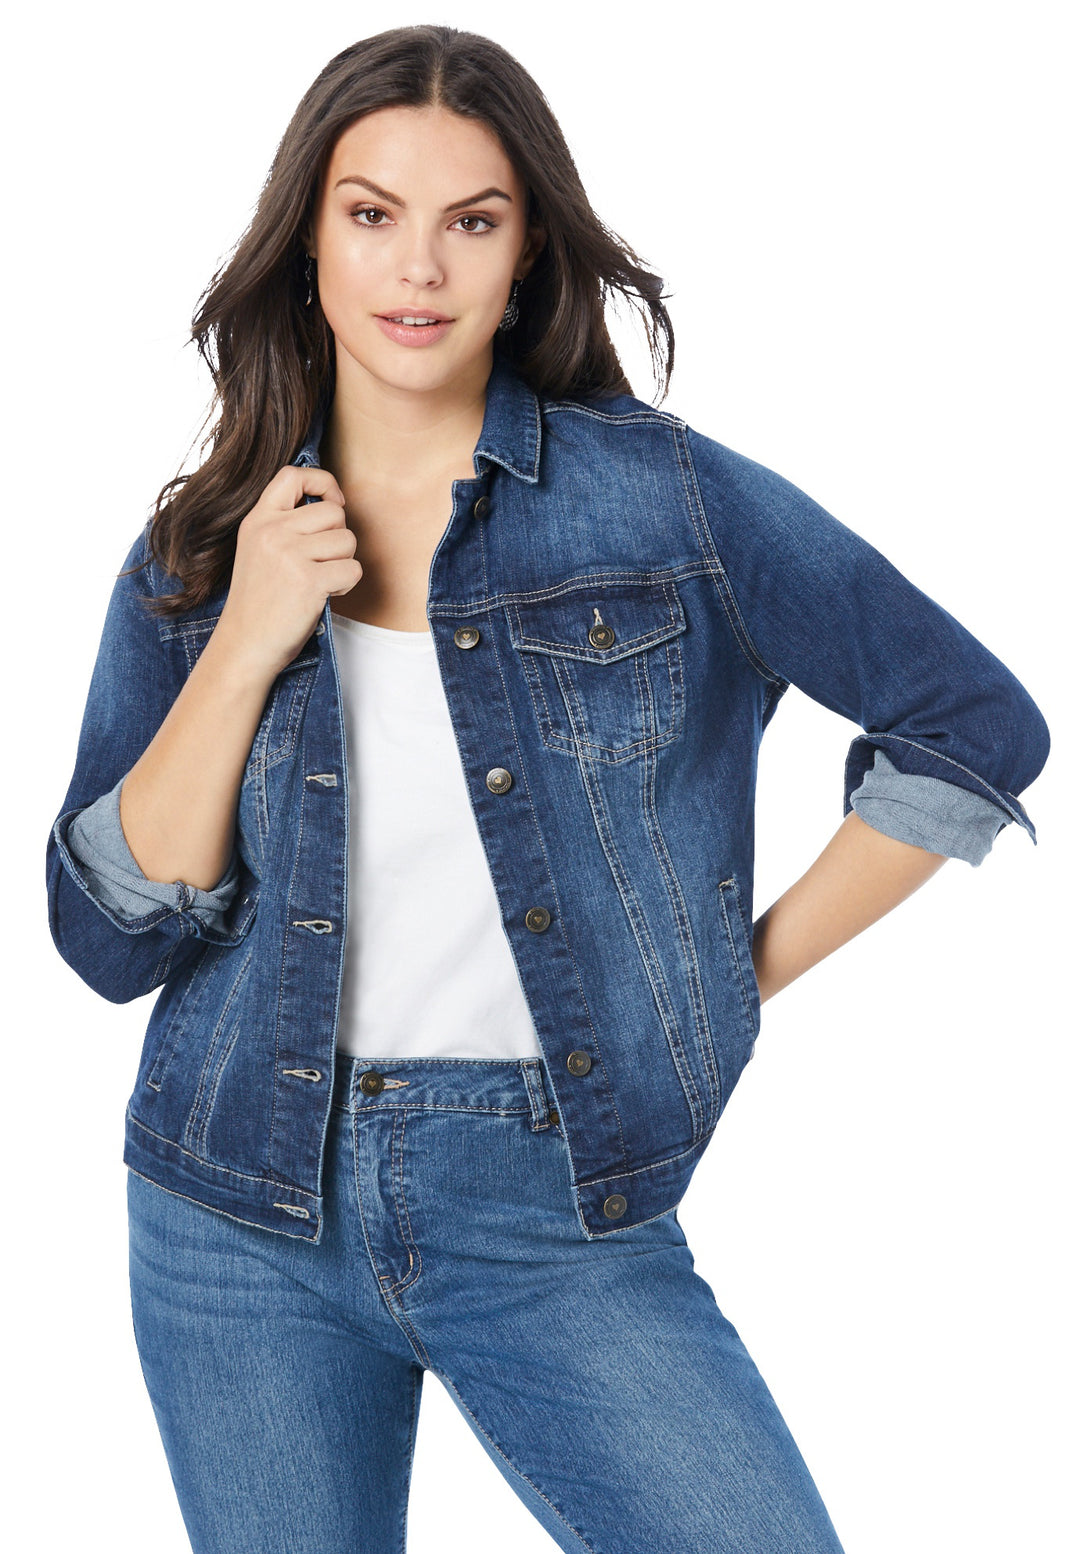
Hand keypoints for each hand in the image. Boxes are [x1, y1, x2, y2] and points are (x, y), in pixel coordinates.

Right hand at [214, 466, 362, 678]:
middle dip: (338, 538)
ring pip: (348, 540)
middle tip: (321, 563)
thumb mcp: (258, 549)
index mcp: (257, 520)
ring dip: (343, 563)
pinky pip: (353, 569)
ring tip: (320, 580)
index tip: (333, 502)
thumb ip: (284, 524)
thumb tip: (334, 504)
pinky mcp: (309, 580)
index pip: (293, 474)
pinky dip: (346, 585)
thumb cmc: (259, 602)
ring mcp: (290, 554)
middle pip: (334, 513)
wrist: (245, 644)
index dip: (323, 482)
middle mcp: (272, 531)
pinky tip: (325, 595)